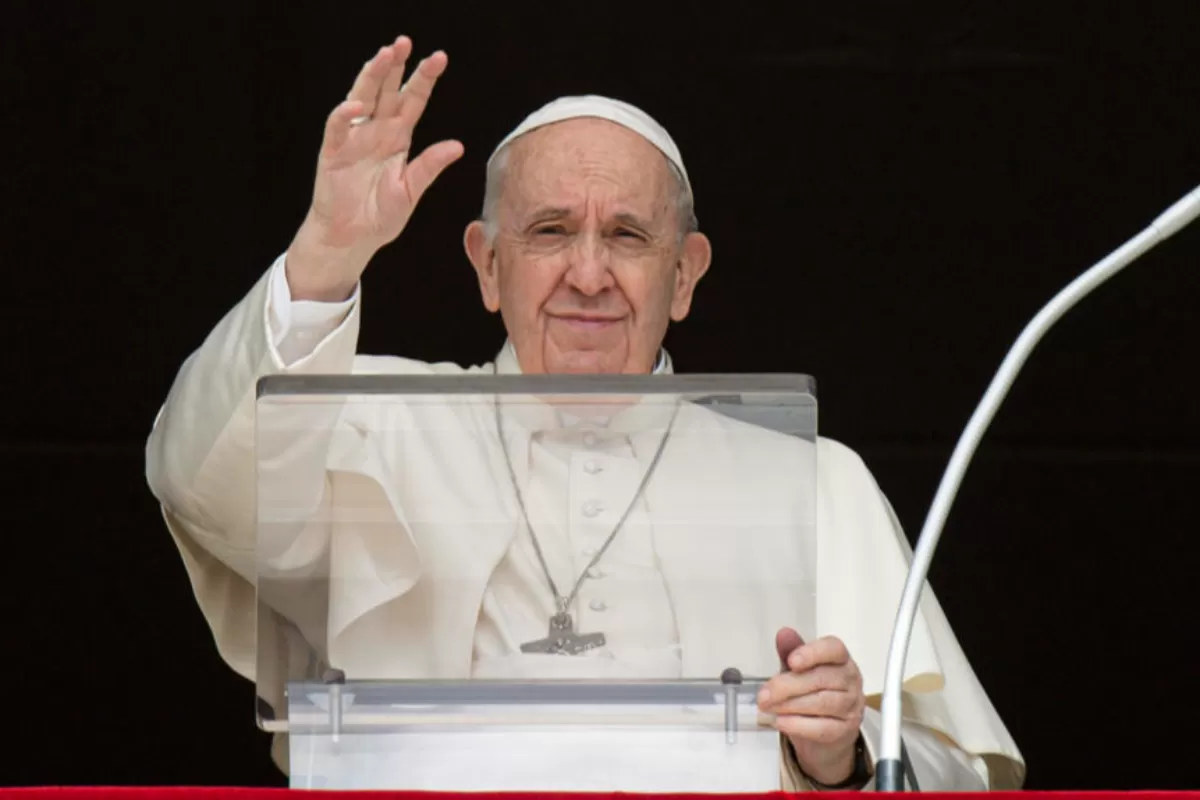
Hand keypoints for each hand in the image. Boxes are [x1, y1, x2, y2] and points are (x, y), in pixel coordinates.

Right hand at [287, 35, 464, 300]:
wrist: (353, 238)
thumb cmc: (381, 215)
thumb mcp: (411, 190)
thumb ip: (429, 167)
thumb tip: (458, 146)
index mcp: (399, 138)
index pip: (413, 101)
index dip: (424, 79)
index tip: (439, 58)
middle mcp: (377, 131)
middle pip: (387, 91)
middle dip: (395, 66)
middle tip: (404, 43)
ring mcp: (354, 138)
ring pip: (362, 98)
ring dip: (371, 76)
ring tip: (383, 55)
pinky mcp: (333, 151)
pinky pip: (338, 127)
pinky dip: (345, 114)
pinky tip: (357, 105)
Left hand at [758, 627, 865, 785]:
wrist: (825, 733)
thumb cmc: (812, 693)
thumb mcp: (799, 669)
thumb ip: (791, 651)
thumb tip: (784, 634)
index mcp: (840, 659)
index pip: (833, 649)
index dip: (812, 653)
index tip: (791, 661)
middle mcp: (850, 680)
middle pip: (821, 678)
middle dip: (787, 685)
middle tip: (764, 694)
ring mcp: (851, 706)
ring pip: (822, 703)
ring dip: (790, 705)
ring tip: (769, 707)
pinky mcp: (846, 731)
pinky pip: (822, 728)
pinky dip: (798, 725)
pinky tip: (781, 722)